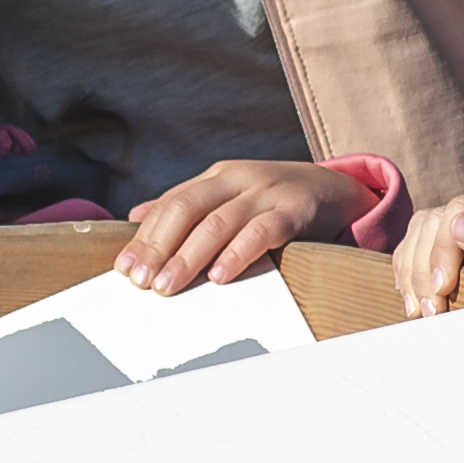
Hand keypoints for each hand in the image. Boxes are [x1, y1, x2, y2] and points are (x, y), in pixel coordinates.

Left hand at [114, 155, 376, 293]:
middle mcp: (238, 180)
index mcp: (218, 177)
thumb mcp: (231, 195)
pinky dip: (238, 253)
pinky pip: (262, 231)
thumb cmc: (277, 200)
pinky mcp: (295, 211)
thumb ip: (188, 204)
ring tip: (169, 286)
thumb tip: (137, 217)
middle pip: (187, 209)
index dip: (145, 236)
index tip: (125, 268)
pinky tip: (220, 275)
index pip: (172, 204)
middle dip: (159, 247)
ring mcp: (267, 193)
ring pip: (218, 222)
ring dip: (189, 257)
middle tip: (141, 281)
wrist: (339, 191)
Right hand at [388, 173, 463, 311]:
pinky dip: (414, 272)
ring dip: (413, 271)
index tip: (442, 294)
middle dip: (425, 265)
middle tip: (429, 313)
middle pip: (438, 218)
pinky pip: (424, 245)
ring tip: (421, 313)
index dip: (443, 248)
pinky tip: (419, 302)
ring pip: (424, 229)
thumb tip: (462, 227)